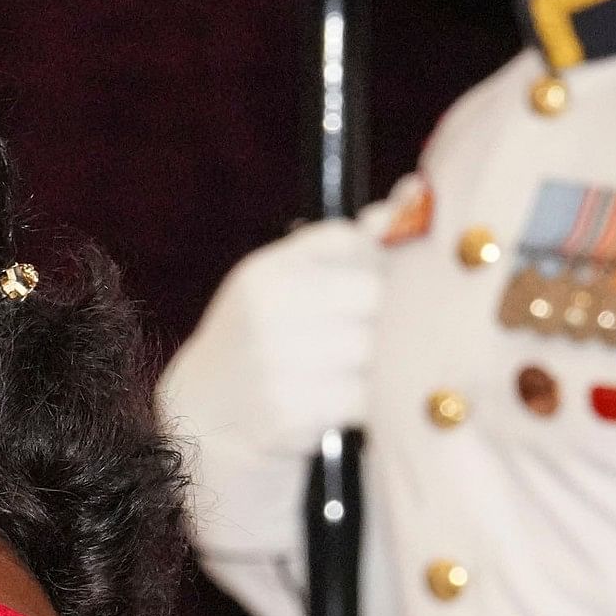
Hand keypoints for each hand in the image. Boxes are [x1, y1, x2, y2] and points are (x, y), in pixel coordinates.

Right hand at [157, 216, 385, 472]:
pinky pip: (365, 399)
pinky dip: (368, 403)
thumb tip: (415, 194)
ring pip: (376, 350)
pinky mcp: (289, 415)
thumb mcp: (284, 283)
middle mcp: (266, 313)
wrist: (201, 421)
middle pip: (375, 297)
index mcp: (266, 273)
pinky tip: (347, 403)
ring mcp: (274, 366)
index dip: (382, 266)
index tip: (379, 287)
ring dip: (381, 363)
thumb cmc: (259, 342)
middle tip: (375, 336)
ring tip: (358, 372)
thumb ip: (347, 242)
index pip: (356, 245)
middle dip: (387, 317)